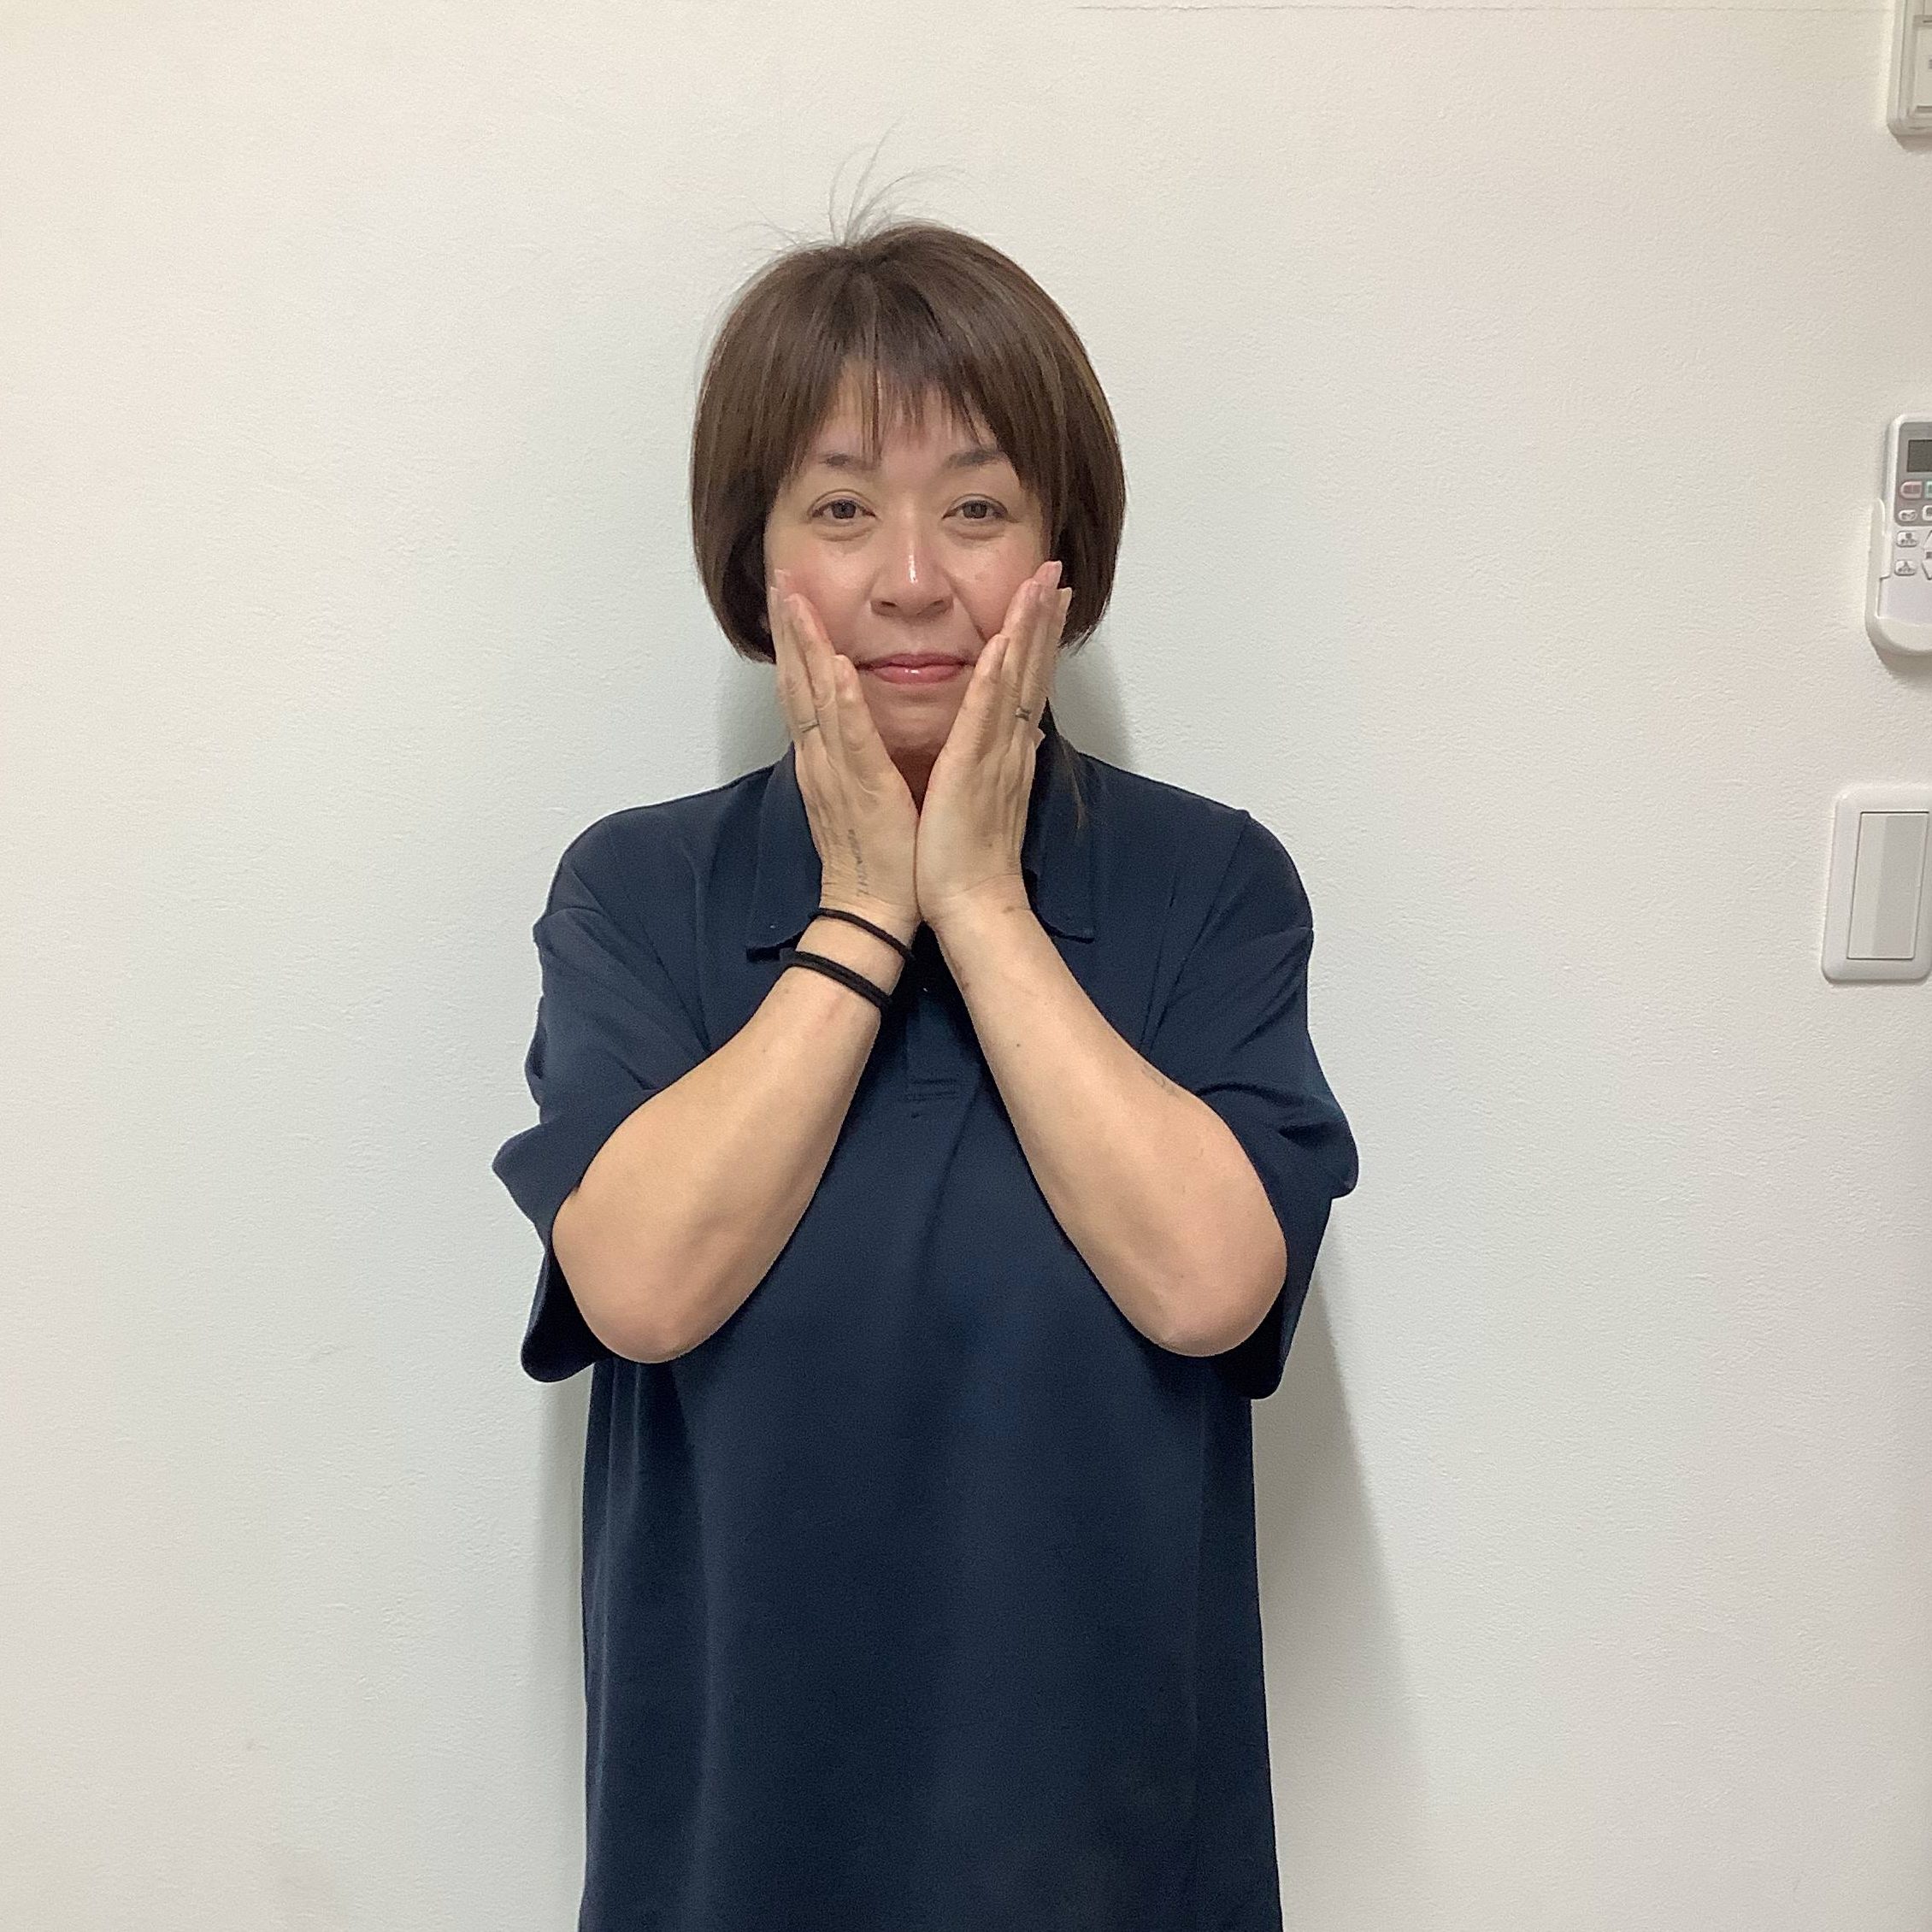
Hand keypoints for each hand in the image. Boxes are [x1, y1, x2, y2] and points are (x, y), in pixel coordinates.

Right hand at [767, 568, 919, 928]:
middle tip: (780, 578)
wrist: (873, 911)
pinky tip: (839, 667)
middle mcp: (822, 758)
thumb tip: (862, 725)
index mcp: (827, 759)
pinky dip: (843, 702)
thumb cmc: (879, 857)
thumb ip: (860, 756)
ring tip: (795, 600)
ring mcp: (837, 772)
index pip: (806, 689)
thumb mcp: (865, 793)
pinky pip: (851, 739)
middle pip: (798, 681)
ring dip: (806, 646)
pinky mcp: (864, 788)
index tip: (790, 598)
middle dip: (789, 628)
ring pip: (815, 698)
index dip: (797, 642)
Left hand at [915, 560, 1072, 932]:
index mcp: (1008, 752)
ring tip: (1039, 585)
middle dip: (1043, 617)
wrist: (970, 905)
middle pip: (1031, 670)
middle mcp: (1010, 746)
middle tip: (1054, 569)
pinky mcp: (972, 772)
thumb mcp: (988, 797)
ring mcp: (996, 756)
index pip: (1027, 682)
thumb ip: (1004, 760)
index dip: (1040, 636)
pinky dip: (996, 680)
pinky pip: (986, 718)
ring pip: (1016, 681)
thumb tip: (1026, 736)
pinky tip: (1002, 645)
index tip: (1050, 593)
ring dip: (1027, 630)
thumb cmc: (967, 857)